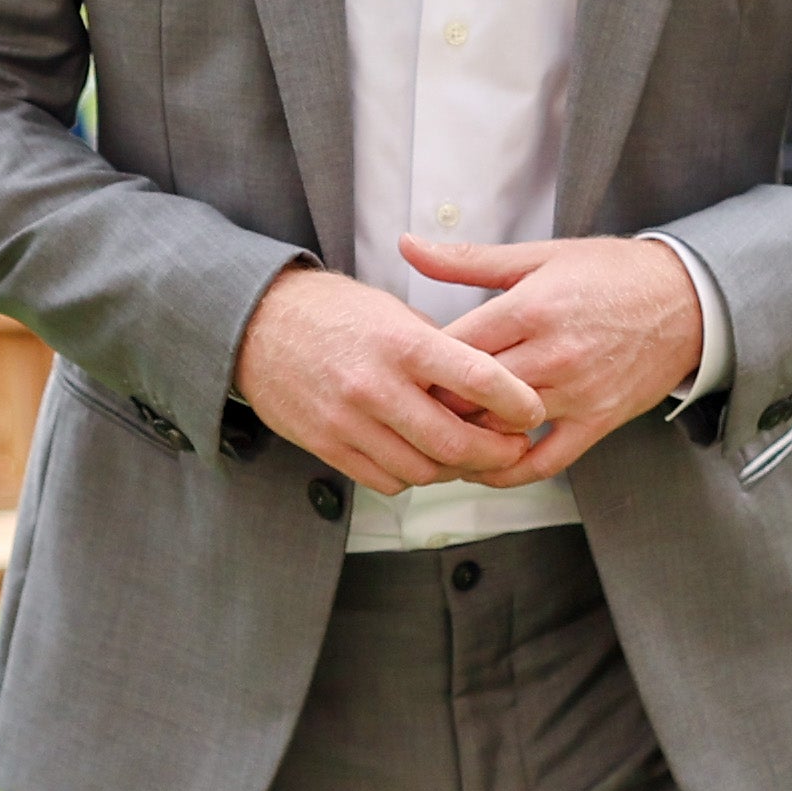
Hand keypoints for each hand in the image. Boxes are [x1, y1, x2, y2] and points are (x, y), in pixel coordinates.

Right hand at [232, 264, 545, 496]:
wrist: (257, 325)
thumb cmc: (334, 312)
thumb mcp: (392, 310)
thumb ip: (439, 348)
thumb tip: (490, 381)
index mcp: (402, 342)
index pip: (479, 379)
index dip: (517, 402)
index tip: (534, 412)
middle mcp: (376, 386)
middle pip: (455, 441)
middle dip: (495, 453)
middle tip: (513, 448)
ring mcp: (349, 421)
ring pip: (423, 469)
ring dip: (454, 468)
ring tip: (469, 454)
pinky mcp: (328, 446)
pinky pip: (386, 480)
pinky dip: (413, 475)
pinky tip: (421, 457)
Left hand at [395, 234, 705, 481]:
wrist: (687, 299)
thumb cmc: (612, 274)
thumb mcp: (539, 256)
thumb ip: (468, 260)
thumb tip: (409, 245)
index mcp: (531, 308)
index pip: (455, 347)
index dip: (419, 363)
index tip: (400, 369)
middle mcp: (552, 354)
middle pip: (470, 394)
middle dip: (433, 404)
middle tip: (406, 409)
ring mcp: (576, 393)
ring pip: (500, 429)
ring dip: (464, 437)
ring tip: (435, 437)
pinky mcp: (597, 421)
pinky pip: (544, 462)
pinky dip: (509, 471)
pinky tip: (484, 466)